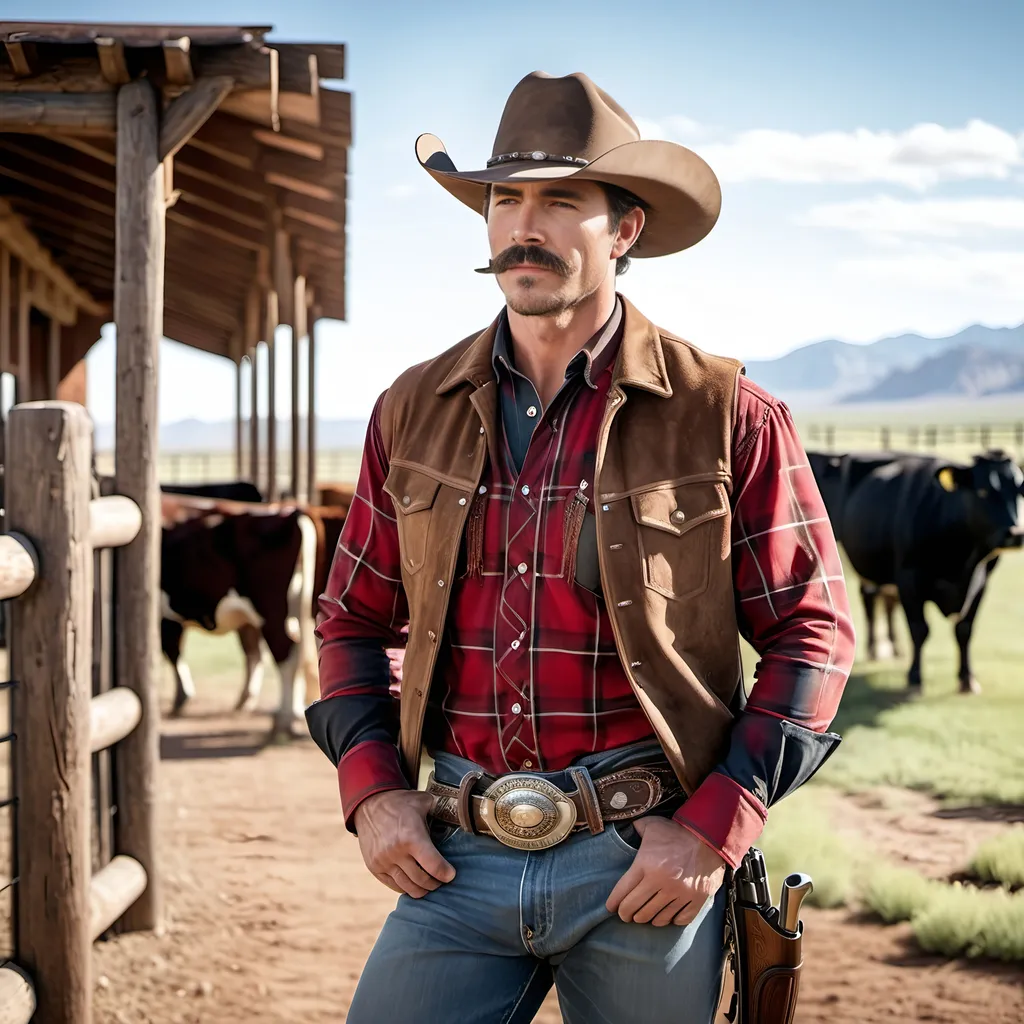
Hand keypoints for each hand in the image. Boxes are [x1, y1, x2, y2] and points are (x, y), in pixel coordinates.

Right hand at [353, 789, 455, 897]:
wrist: (369, 804)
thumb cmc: (401, 803)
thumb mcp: (423, 801)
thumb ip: (441, 811)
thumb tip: (462, 815)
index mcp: (411, 836)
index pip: (433, 865)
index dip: (445, 873)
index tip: (451, 874)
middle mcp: (396, 851)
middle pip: (422, 880)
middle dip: (436, 883)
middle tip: (442, 879)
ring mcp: (383, 861)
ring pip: (407, 887)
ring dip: (422, 889)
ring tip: (430, 883)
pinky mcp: (374, 867)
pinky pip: (394, 885)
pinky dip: (406, 887)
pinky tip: (414, 882)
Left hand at [605, 816, 726, 926]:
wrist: (710, 836)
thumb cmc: (677, 831)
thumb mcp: (651, 825)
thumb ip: (635, 829)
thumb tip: (624, 830)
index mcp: (646, 864)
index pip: (623, 892)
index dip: (614, 903)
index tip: (611, 908)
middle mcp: (661, 882)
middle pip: (636, 909)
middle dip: (627, 914)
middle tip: (625, 914)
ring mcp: (680, 894)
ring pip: (657, 918)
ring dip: (647, 918)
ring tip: (644, 915)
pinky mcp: (696, 900)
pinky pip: (679, 920)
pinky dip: (671, 920)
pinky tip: (666, 915)